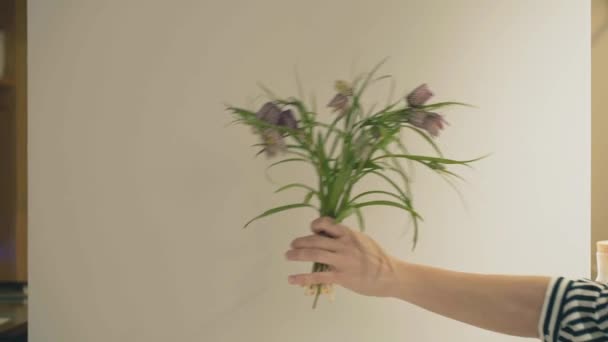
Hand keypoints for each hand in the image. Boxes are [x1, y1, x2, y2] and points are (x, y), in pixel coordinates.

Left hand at [285, 217, 401, 296]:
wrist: (391, 275)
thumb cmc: (378, 258)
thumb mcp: (363, 240)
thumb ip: (346, 238)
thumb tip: (330, 237)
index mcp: (348, 234)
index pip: (326, 223)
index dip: (315, 225)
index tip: (311, 230)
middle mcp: (343, 244)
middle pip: (315, 239)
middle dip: (300, 242)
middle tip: (292, 245)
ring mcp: (342, 260)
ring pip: (313, 254)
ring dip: (297, 255)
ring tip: (288, 256)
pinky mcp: (341, 276)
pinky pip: (317, 276)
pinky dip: (302, 278)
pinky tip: (292, 279)